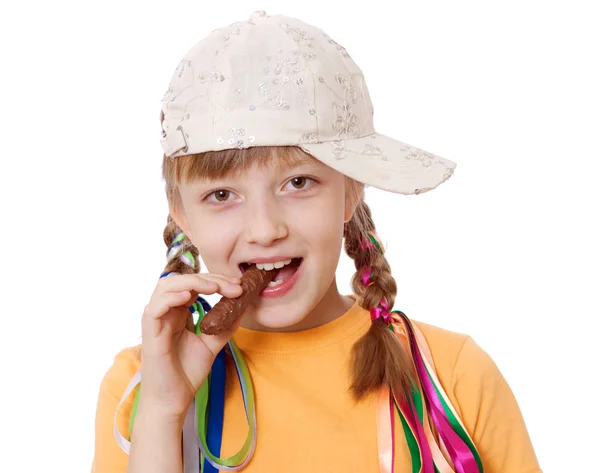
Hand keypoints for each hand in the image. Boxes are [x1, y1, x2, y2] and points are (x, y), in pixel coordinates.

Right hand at [138, 272, 242, 419]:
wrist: (173, 401)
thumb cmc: (186, 374)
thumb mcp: (212, 344)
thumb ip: (224, 326)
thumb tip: (242, 308)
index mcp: (178, 312)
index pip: (195, 284)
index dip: (216, 281)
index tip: (238, 286)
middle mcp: (166, 312)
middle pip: (183, 280)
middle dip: (210, 278)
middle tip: (233, 286)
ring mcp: (156, 321)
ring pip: (166, 286)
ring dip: (192, 282)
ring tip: (214, 287)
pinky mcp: (149, 334)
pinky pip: (154, 308)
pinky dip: (170, 298)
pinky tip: (188, 298)